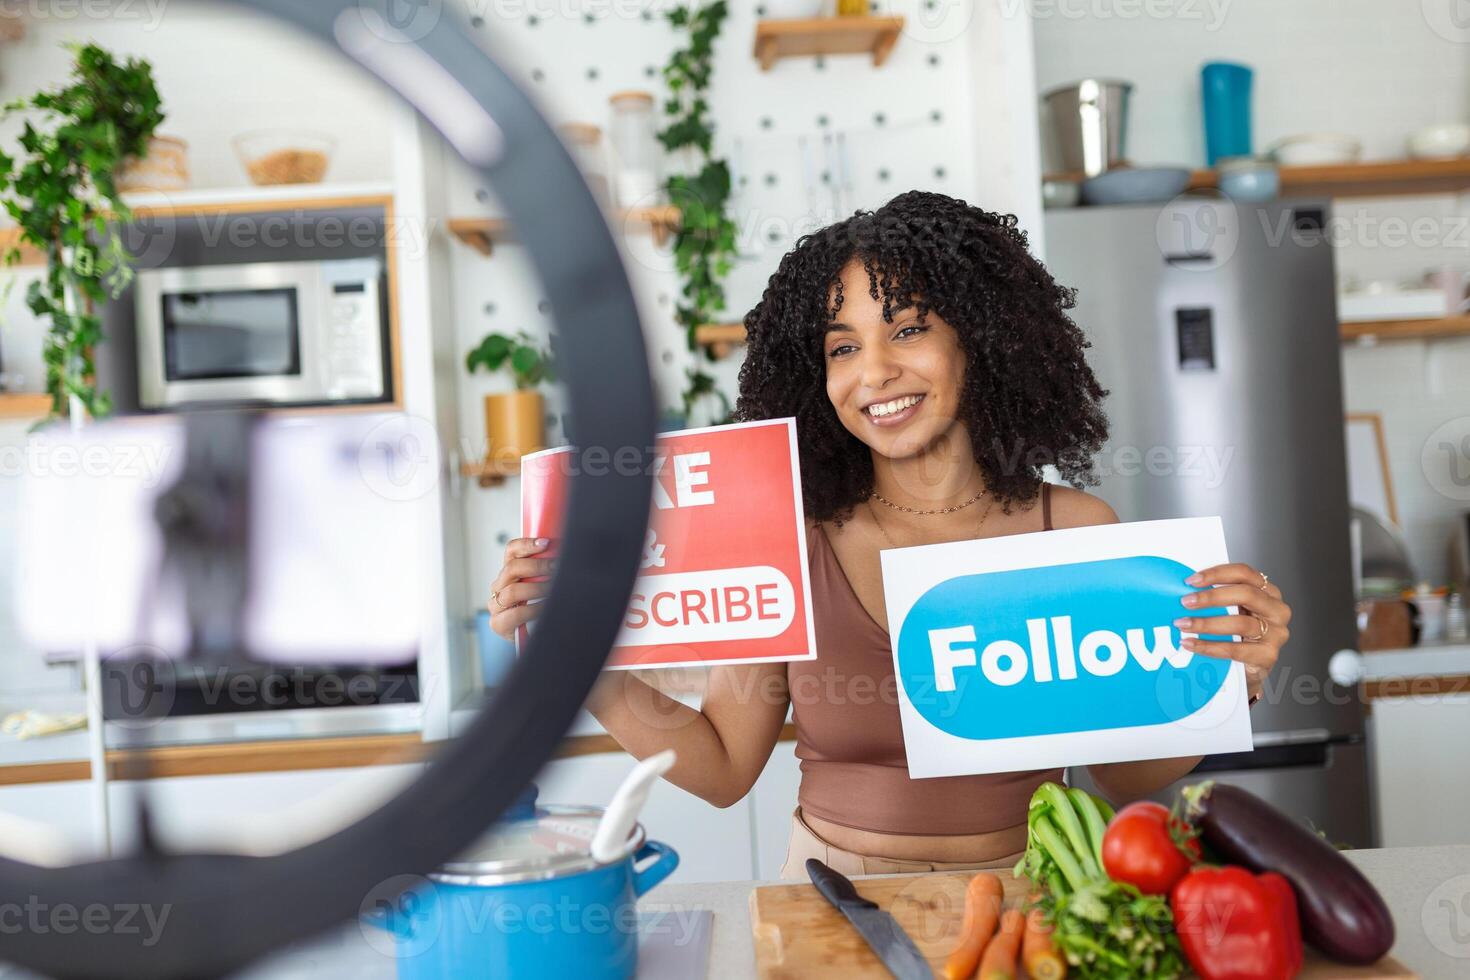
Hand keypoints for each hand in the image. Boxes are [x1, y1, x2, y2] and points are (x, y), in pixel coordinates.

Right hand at [487, 537, 552, 641]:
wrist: (533, 637)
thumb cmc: (540, 608)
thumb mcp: (543, 585)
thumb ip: (548, 570)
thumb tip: (564, 555)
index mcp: (509, 572)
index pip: (511, 550)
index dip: (527, 544)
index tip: (546, 543)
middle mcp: (499, 586)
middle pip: (512, 568)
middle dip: (537, 566)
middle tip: (556, 568)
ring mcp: (496, 605)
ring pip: (512, 591)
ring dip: (536, 588)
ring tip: (553, 589)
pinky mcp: (498, 624)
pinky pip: (516, 613)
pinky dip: (534, 609)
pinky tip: (546, 607)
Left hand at [1175, 562, 1290, 701]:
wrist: (1248, 667)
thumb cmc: (1239, 634)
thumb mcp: (1232, 610)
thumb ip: (1218, 597)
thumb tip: (1186, 589)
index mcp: (1268, 592)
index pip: (1245, 573)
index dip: (1217, 574)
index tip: (1191, 581)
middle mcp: (1277, 610)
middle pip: (1246, 594)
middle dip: (1211, 597)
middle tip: (1186, 602)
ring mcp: (1276, 633)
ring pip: (1240, 623)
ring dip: (1206, 623)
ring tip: (1183, 624)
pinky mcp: (1268, 655)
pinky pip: (1235, 649)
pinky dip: (1209, 646)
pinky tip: (1191, 644)